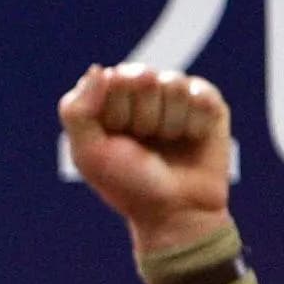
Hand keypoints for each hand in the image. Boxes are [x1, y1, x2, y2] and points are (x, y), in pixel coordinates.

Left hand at [60, 65, 232, 254]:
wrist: (176, 213)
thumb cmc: (128, 186)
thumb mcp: (89, 155)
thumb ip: (77, 112)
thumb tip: (99, 70)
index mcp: (110, 100)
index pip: (111, 79)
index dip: (115, 114)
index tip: (117, 141)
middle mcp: (142, 92)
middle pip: (141, 75)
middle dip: (142, 117)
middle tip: (144, 145)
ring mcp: (175, 94)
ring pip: (172, 83)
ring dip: (168, 124)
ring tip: (168, 145)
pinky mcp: (206, 101)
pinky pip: (199, 95)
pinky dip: (193, 124)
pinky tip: (190, 140)